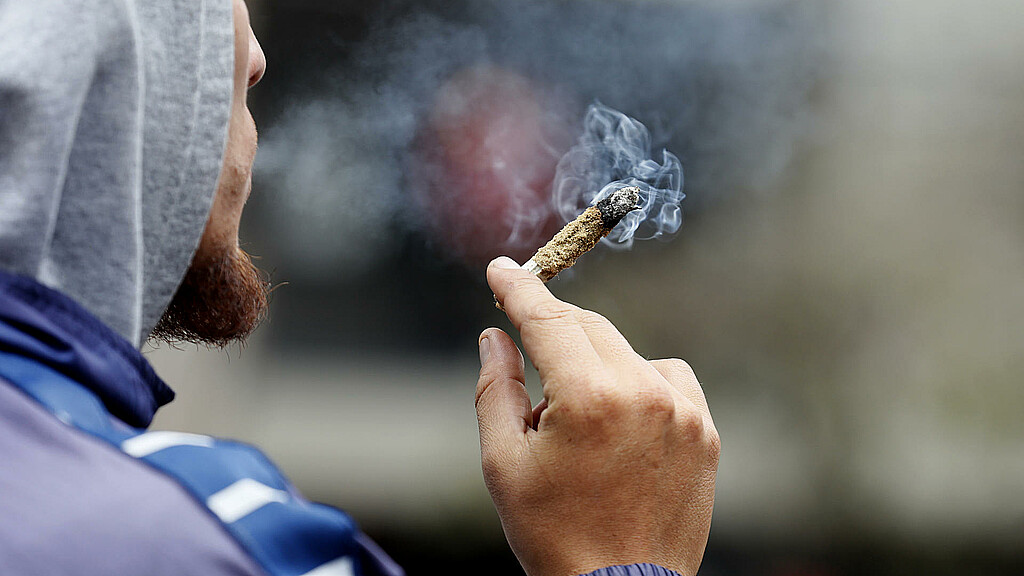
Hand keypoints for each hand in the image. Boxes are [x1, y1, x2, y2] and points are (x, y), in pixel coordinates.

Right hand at [476, 257, 719, 575]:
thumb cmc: (554, 535)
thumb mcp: (503, 463)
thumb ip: (495, 388)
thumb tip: (494, 336)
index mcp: (590, 398)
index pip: (547, 320)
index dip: (519, 289)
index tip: (502, 268)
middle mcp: (644, 392)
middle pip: (589, 328)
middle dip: (553, 327)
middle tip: (524, 336)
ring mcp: (683, 411)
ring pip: (627, 352)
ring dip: (595, 361)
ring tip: (575, 415)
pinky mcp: (705, 431)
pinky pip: (667, 378)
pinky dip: (640, 383)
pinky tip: (620, 419)